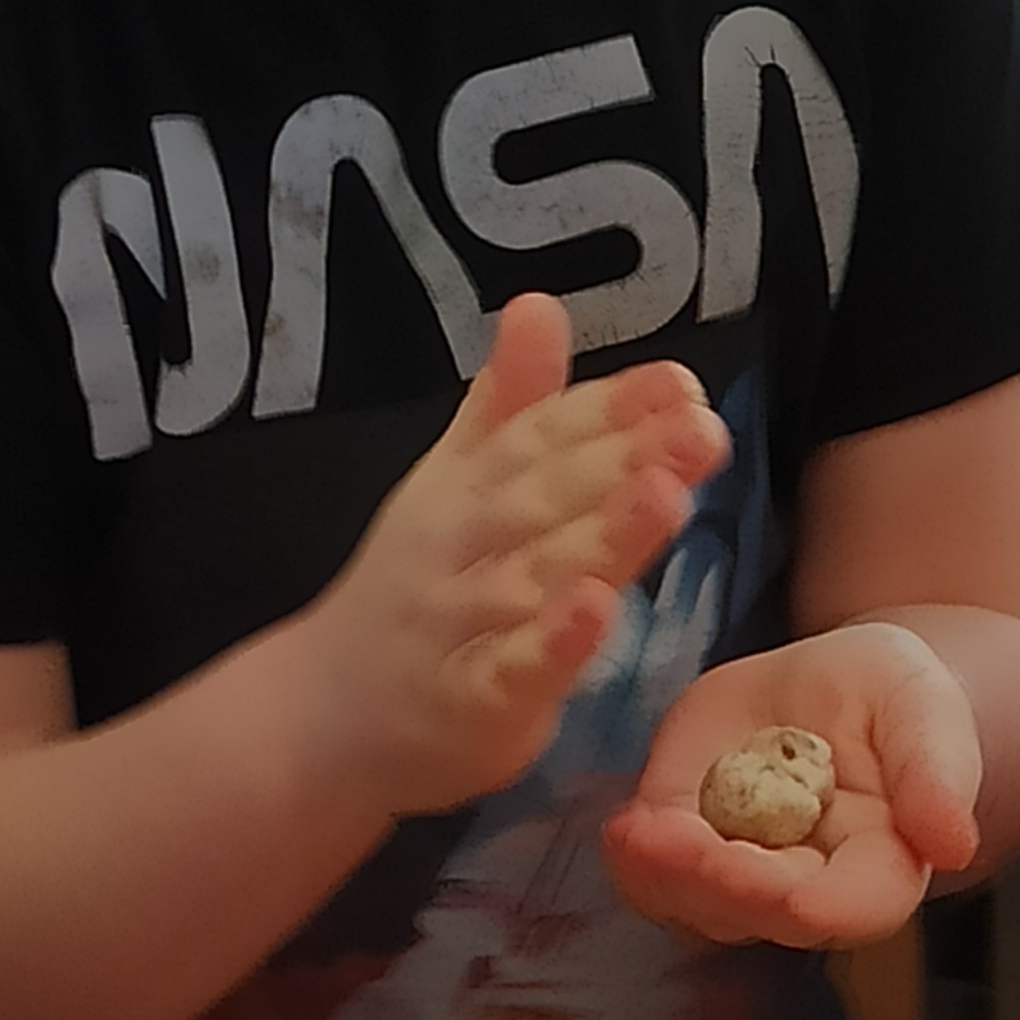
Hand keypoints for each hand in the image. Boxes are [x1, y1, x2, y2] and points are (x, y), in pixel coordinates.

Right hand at [283, 289, 725, 822]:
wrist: (319, 716)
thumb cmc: (412, 596)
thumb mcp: (451, 488)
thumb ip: (506, 405)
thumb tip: (539, 302)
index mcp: (465, 487)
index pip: (541, 436)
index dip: (611, 407)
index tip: (682, 383)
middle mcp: (461, 544)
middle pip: (547, 495)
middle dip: (625, 458)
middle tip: (701, 429)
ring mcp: (462, 625)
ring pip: (536, 574)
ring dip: (602, 534)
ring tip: (666, 495)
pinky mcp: (470, 704)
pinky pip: (512, 669)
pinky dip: (555, 642)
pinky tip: (599, 609)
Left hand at [604, 625, 981, 945]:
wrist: (833, 687)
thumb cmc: (894, 697)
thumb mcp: (923, 708)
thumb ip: (937, 773)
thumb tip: (953, 844)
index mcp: (883, 865)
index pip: (851, 908)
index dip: (800, 903)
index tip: (754, 875)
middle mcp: (810, 889)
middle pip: (760, 916)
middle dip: (710, 884)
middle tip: (663, 838)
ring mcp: (744, 878)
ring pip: (697, 909)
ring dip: (660, 878)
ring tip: (634, 832)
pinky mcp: (691, 852)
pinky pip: (655, 881)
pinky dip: (633, 861)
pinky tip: (624, 827)